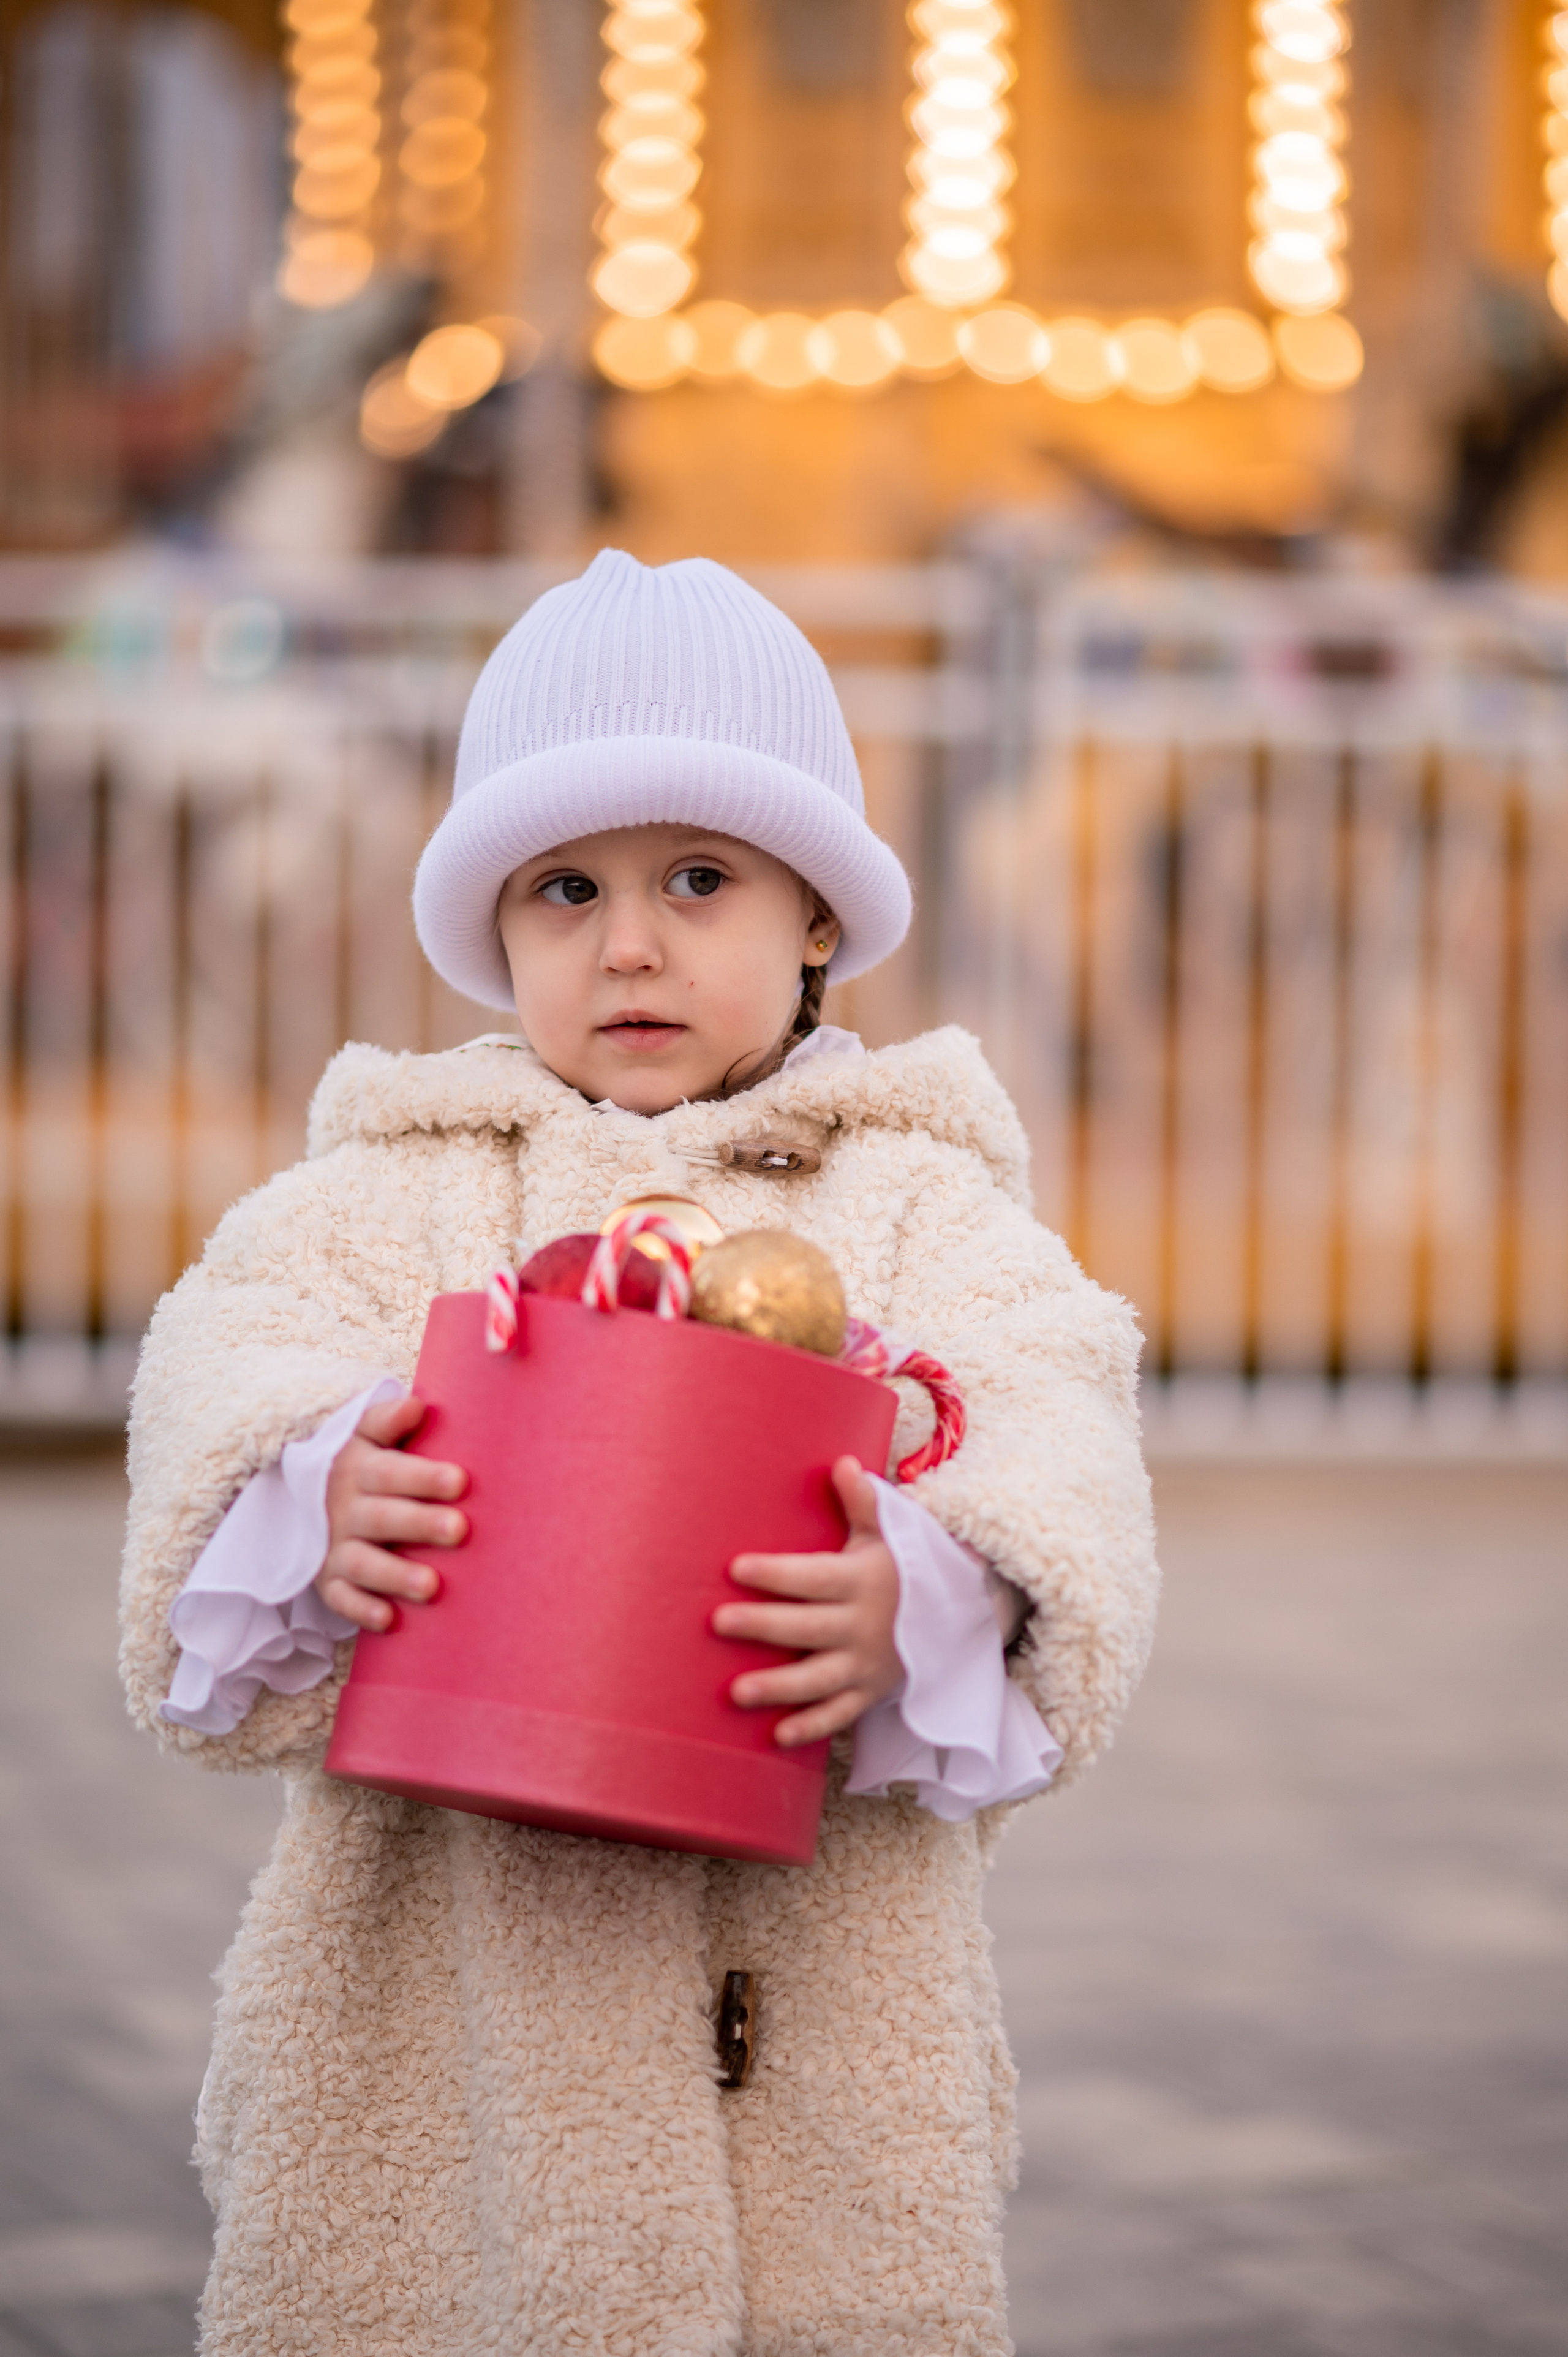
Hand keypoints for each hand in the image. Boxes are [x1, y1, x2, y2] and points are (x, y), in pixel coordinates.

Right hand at [315, 1392, 467, 1631]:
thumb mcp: (364, 1434)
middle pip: (382, 1517)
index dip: (423, 1477)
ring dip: (395, 1575)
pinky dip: (361, 1610)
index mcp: (358, 1469)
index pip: (390, 1472)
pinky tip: (390, 1620)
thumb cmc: (361, 1463)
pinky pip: (341, 1598)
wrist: (300, 1495)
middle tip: (460, 1530)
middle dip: (420, 1523)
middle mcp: (344, 1509)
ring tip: (432, 1586)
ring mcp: (333, 1546)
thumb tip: (417, 1405)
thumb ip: (387, 1420)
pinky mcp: (327, 1579)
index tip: (461, 1481)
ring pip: (362, 1562)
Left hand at [713, 1457, 900, 1748]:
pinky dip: (812, 1726)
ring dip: (778, 1687)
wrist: (952, 1616)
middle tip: (718, 1622)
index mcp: (862, 1581)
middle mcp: (862, 1626)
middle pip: (807, 1627)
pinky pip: (839, 1715)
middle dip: (764, 1625)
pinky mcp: (868, 1693)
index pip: (813, 1577)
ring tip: (735, 1692)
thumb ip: (863, 1501)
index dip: (776, 1572)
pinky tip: (776, 1735)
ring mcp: (865, 1664)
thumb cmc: (901, 1567)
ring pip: (818, 1679)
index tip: (736, 1566)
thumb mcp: (887, 1532)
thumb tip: (842, 1462)